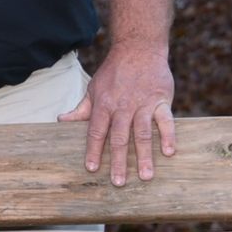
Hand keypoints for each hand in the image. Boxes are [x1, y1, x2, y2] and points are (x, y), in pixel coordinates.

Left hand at [61, 42, 174, 185]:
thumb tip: (61, 121)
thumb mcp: (94, 88)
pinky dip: (168, 136)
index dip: (94, 150)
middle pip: (120, 137)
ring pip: (143, 133)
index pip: (96, 131)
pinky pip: (166, 120)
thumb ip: (82, 109)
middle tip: (119, 183)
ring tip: (146, 176)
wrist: (139, 47)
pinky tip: (169, 153)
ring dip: (145, 156)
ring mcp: (143, 103)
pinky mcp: (161, 100)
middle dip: (119, 161)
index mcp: (104, 104)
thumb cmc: (114, 71)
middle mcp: (123, 106)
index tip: (92, 169)